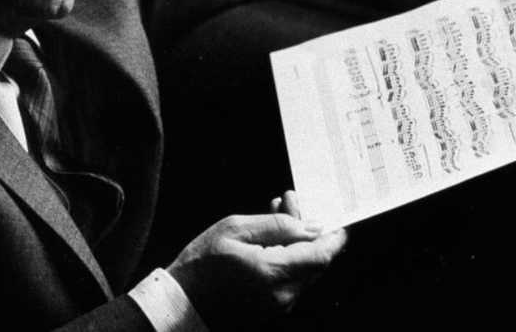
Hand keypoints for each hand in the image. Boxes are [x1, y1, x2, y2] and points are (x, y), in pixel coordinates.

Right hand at [167, 193, 346, 328]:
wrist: (179, 305)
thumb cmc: (200, 265)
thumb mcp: (234, 229)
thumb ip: (278, 225)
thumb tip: (311, 226)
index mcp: (275, 272)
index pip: (323, 254)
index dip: (334, 234)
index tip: (336, 216)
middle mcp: (284, 294)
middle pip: (316, 262)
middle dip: (310, 232)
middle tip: (290, 204)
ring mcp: (278, 306)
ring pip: (304, 271)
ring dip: (297, 244)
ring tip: (275, 216)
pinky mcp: (271, 311)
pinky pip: (290, 282)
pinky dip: (287, 260)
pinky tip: (268, 242)